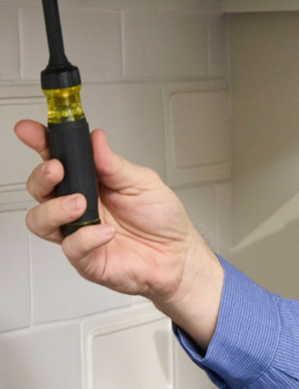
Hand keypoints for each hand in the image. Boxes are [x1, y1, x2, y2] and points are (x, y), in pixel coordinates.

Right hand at [15, 120, 223, 348]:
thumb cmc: (162, 220)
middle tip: (57, 169)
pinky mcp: (86, 258)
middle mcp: (78, 206)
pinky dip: (87, 237)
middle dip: (41, 176)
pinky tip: (107, 232)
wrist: (178, 256)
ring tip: (81, 203)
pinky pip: (72, 247)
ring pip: (40, 220)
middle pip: (39, 188)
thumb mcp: (143, 182)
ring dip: (55, 209)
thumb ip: (114, 164)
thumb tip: (96, 139)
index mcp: (90, 181)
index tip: (30, 130)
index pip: (58, 158)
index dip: (40, 142)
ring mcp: (78, 232)